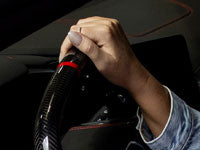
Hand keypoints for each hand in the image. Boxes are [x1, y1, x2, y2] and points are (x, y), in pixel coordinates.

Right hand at [59, 16, 170, 134]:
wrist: (133, 74)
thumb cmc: (121, 71)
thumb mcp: (101, 62)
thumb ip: (87, 47)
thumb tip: (73, 36)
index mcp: (105, 31)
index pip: (78, 31)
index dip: (69, 43)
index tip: (65, 54)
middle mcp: (108, 24)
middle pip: (80, 26)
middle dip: (73, 39)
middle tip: (71, 54)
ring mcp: (111, 24)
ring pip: (85, 25)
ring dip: (79, 36)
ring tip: (79, 50)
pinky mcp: (111, 27)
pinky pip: (93, 26)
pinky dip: (87, 34)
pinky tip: (87, 44)